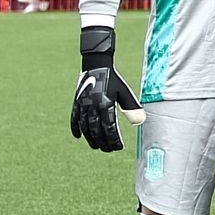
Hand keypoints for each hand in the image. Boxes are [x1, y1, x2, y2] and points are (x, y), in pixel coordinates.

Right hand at [70, 26, 145, 150]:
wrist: (96, 65)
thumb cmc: (114, 80)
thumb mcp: (125, 93)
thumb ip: (132, 108)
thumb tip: (140, 123)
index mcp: (106, 104)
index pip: (109, 128)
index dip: (113, 140)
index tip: (118, 147)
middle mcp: (92, 106)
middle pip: (96, 131)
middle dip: (103, 143)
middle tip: (109, 150)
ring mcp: (83, 105)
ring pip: (84, 127)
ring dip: (90, 139)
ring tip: (97, 147)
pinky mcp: (76, 102)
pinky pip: (74, 119)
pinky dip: (75, 128)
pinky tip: (79, 136)